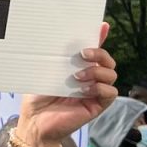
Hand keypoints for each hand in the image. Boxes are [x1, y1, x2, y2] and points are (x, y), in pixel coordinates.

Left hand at [20, 24, 117, 146]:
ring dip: (97, 71)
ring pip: (112, 74)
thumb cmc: (36, 97)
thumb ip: (57, 58)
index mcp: (78, 68)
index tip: (102, 25)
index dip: (100, 37)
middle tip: (83, 54)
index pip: (94, 51)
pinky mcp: (97, 106)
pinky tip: (85, 90)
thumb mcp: (45, 72)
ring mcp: (94, 92)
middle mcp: (90, 78)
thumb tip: (58, 38)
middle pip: (108, 61)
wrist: (34, 121)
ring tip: (77, 77)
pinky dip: (101, 88)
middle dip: (100, 53)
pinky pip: (111, 93)